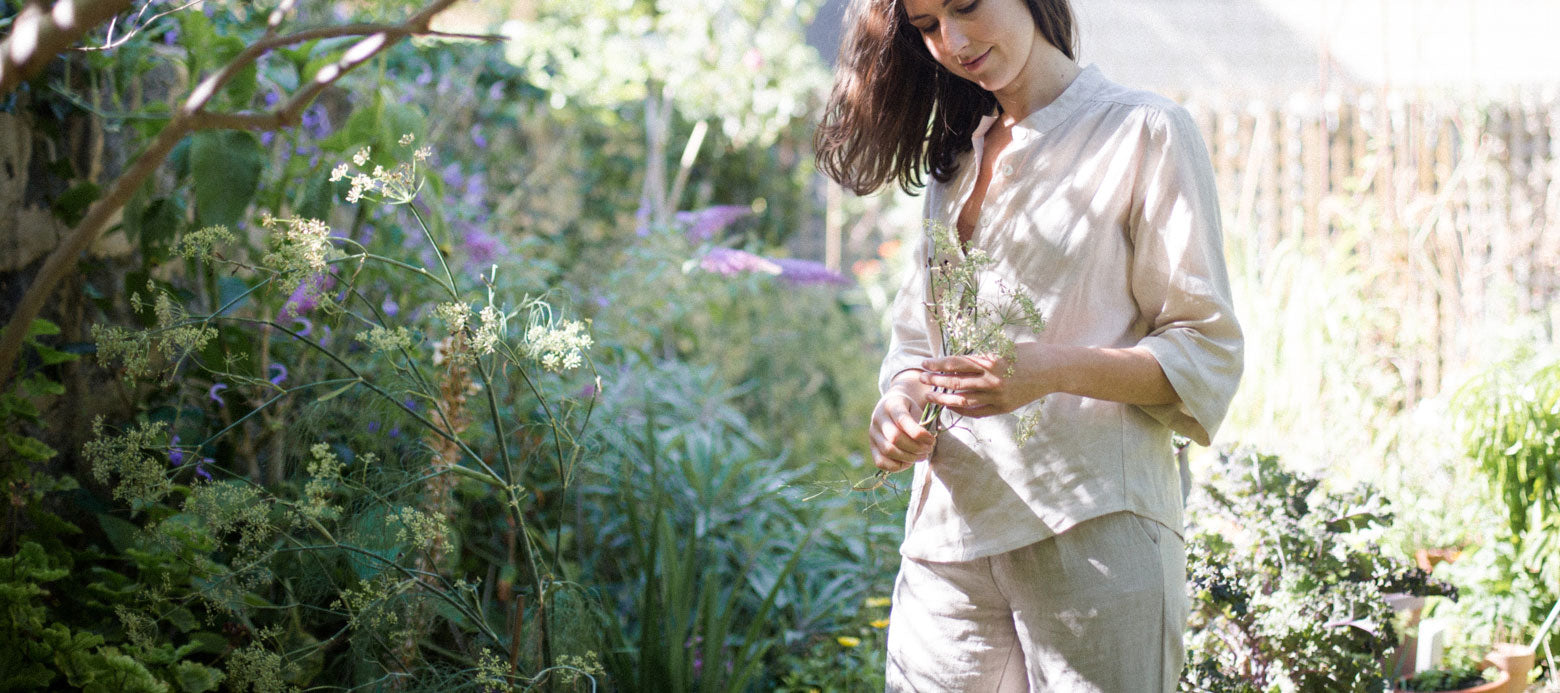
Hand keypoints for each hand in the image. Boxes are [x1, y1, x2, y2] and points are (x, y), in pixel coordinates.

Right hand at [868, 375, 935, 473]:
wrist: (891, 407)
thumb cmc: (909, 410)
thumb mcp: (917, 410)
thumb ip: (922, 424)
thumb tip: (927, 443)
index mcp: (891, 405)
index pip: (903, 420)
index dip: (919, 434)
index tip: (932, 440)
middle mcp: (878, 418)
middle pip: (895, 438)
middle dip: (915, 447)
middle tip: (928, 449)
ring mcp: (873, 433)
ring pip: (888, 450)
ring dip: (909, 457)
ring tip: (922, 456)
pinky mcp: (872, 447)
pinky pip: (881, 462)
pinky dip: (897, 466)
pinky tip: (908, 462)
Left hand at [919, 347, 1052, 417]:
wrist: (1053, 370)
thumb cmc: (1028, 354)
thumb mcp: (1003, 350)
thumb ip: (982, 358)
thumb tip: (957, 362)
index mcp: (990, 361)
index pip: (956, 363)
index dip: (938, 364)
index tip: (925, 363)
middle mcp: (992, 380)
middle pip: (955, 382)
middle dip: (936, 381)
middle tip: (921, 379)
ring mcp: (997, 396)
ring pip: (963, 400)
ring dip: (944, 398)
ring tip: (930, 396)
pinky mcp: (1003, 408)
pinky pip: (977, 412)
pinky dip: (963, 410)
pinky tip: (952, 407)